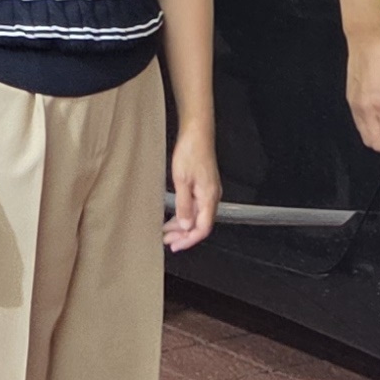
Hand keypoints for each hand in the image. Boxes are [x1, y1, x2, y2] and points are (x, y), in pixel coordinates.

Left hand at [165, 122, 219, 251]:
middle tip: (167, 241)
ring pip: (197, 216)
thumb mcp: (182, 180)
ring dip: (183, 226)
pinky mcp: (204, 186)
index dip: (189, 240)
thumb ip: (184, 205)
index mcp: (209, 197)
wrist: (197, 133)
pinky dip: (185, 214)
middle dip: (184, 236)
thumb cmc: (190, 151)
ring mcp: (209, 191)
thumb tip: (185, 226)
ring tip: (167, 231)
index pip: (202, 228)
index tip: (175, 245)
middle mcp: (212, 196)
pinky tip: (174, 216)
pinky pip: (196, 207)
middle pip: (200, 224)